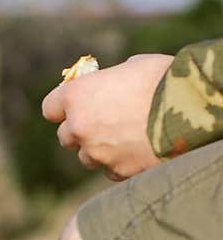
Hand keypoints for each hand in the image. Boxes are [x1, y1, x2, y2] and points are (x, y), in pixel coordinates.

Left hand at [41, 54, 171, 178]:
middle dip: (80, 131)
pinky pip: (110, 170)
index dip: (62, 107)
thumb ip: (110, 82)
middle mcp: (80, 128)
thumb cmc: (162, 78)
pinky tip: (137, 150)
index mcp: (77, 96)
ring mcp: (97, 154)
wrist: (188, 108)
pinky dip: (119, 163)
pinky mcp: (117, 172)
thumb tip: (112, 88)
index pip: (50, 108)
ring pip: (87, 157)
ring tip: (125, 136)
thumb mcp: (132, 67)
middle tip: (100, 123)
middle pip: (66, 137)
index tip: (72, 106)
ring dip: (99, 150)